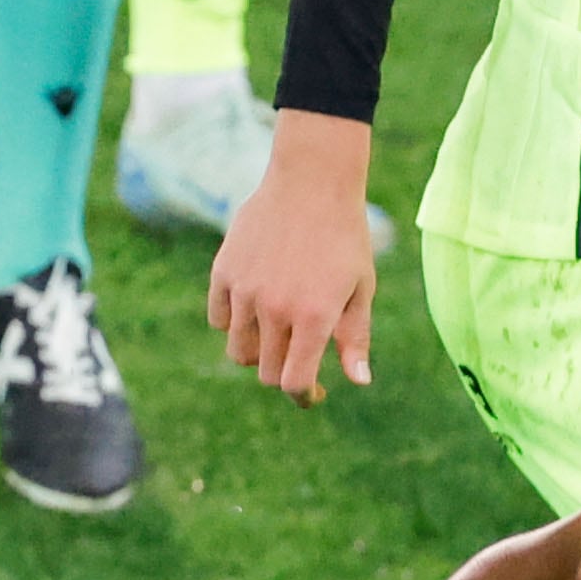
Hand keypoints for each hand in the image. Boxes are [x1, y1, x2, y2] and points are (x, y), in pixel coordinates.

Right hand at [213, 112, 377, 400]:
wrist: (312, 183)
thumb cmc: (346, 237)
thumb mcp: (361, 288)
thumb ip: (355, 338)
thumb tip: (358, 382)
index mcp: (313, 318)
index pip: (293, 383)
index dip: (303, 396)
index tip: (312, 393)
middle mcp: (275, 309)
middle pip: (266, 372)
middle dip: (284, 373)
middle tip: (301, 361)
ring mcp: (245, 290)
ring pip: (238, 350)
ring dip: (259, 351)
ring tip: (279, 333)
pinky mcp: (224, 272)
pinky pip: (219, 319)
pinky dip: (234, 324)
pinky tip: (255, 310)